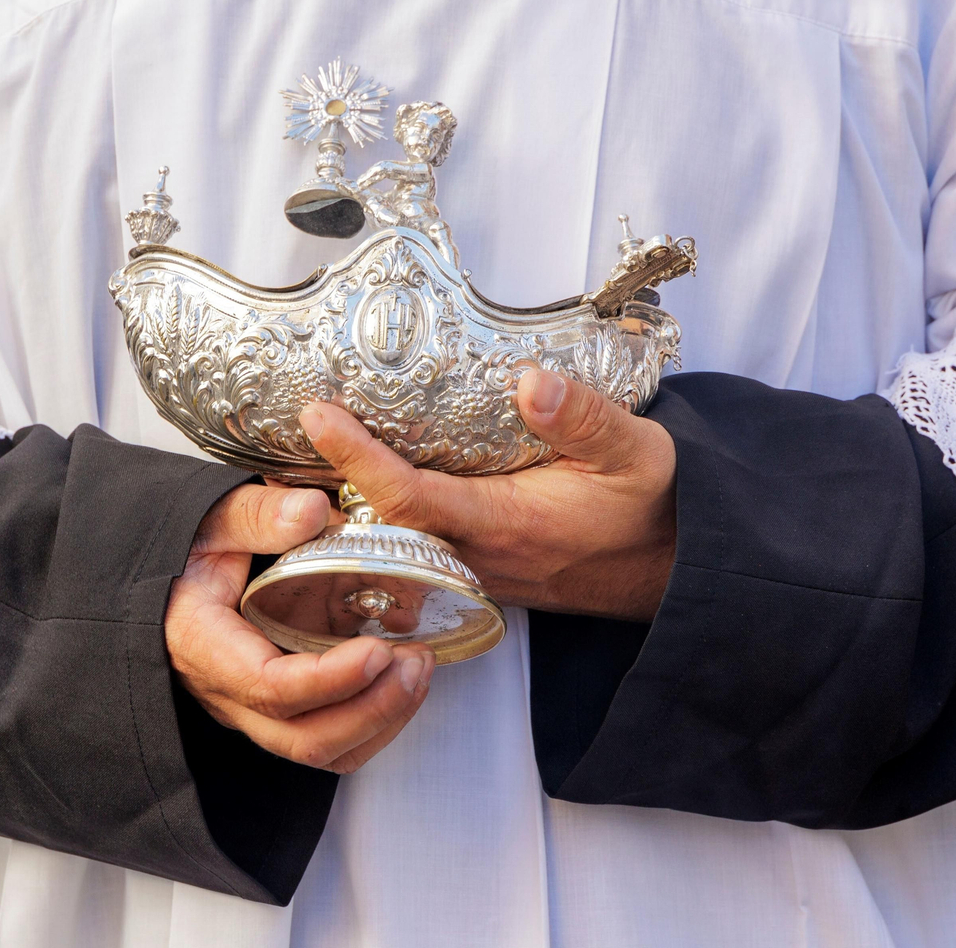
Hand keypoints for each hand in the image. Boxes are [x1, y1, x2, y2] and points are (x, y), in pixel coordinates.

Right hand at [166, 483, 435, 772]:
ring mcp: (252, 711)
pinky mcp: (278, 712)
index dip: (330, 680)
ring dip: (381, 720)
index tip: (378, 649)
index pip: (269, 689)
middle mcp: (227, 693)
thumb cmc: (195, 547)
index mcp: (204, 644)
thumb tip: (311, 512)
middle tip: (415, 662)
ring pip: (321, 751)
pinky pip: (330, 742)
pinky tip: (403, 681)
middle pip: (303, 738)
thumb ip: (259, 514)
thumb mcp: (216, 517)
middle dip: (372, 710)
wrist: (177, 573)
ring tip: (418, 669)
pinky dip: (375, 723)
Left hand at [299, 369, 676, 622]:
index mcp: (507, 523)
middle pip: (378, 532)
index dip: (356, 458)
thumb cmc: (658, 509)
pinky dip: (378, 527)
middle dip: (323, 496)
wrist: (683, 571)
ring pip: (391, 548)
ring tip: (297, 468)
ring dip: (344, 514)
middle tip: (272, 452)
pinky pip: (415, 555)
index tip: (317, 415)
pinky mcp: (484, 573)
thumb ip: (583, 417)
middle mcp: (480, 557)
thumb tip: (530, 381)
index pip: (409, 495)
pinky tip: (357, 498)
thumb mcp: (637, 451)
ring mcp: (478, 572)